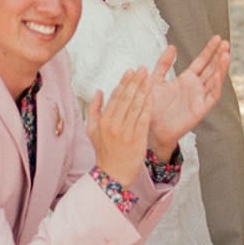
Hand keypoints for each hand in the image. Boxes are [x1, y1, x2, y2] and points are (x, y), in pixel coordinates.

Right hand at [85, 66, 152, 185]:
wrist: (113, 175)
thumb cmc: (103, 152)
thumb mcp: (91, 130)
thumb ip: (94, 109)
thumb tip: (99, 91)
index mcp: (103, 121)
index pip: (115, 96)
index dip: (124, 82)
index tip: (131, 71)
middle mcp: (114, 124)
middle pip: (127, 98)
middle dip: (136, 81)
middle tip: (142, 69)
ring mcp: (127, 131)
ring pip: (137, 105)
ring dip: (144, 90)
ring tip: (149, 78)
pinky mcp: (138, 138)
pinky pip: (144, 118)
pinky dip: (148, 105)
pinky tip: (152, 95)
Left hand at [147, 36, 230, 158]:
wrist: (150, 128)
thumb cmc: (152, 107)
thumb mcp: (155, 80)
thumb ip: (164, 64)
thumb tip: (172, 46)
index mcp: (186, 80)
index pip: (201, 62)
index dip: (209, 50)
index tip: (217, 38)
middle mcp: (195, 87)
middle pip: (211, 68)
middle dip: (218, 55)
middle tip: (225, 41)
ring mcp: (199, 97)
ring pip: (215, 79)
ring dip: (221, 66)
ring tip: (226, 52)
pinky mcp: (201, 109)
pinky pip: (213, 94)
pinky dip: (218, 82)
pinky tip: (221, 71)